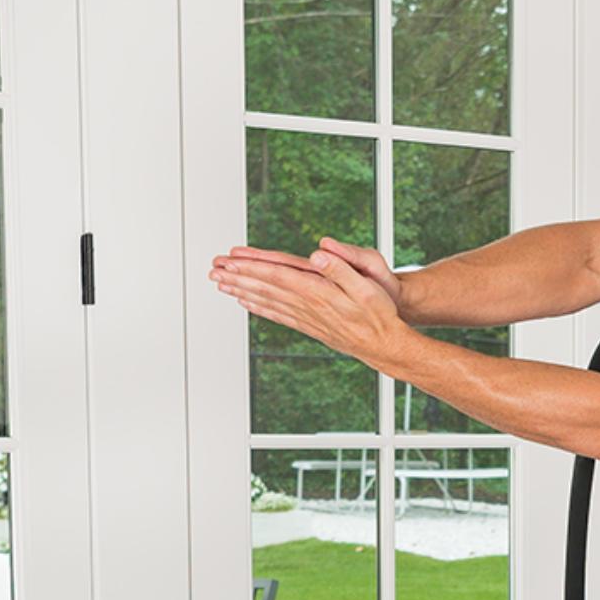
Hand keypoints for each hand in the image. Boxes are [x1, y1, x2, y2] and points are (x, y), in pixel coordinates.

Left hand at [209, 242, 416, 373]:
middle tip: (214, 270)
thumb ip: (341, 268)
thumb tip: (318, 254)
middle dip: (238, 278)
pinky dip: (260, 308)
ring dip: (242, 292)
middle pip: (265, 288)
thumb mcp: (366, 285)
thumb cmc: (380, 313)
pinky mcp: (310, 326)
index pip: (278, 275)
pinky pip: (278, 315)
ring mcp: (307, 318)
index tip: (230, 260)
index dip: (252, 267)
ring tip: (222, 284)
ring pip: (267, 302)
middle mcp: (307, 306)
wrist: (385, 345)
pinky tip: (247, 303)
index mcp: (318, 293)